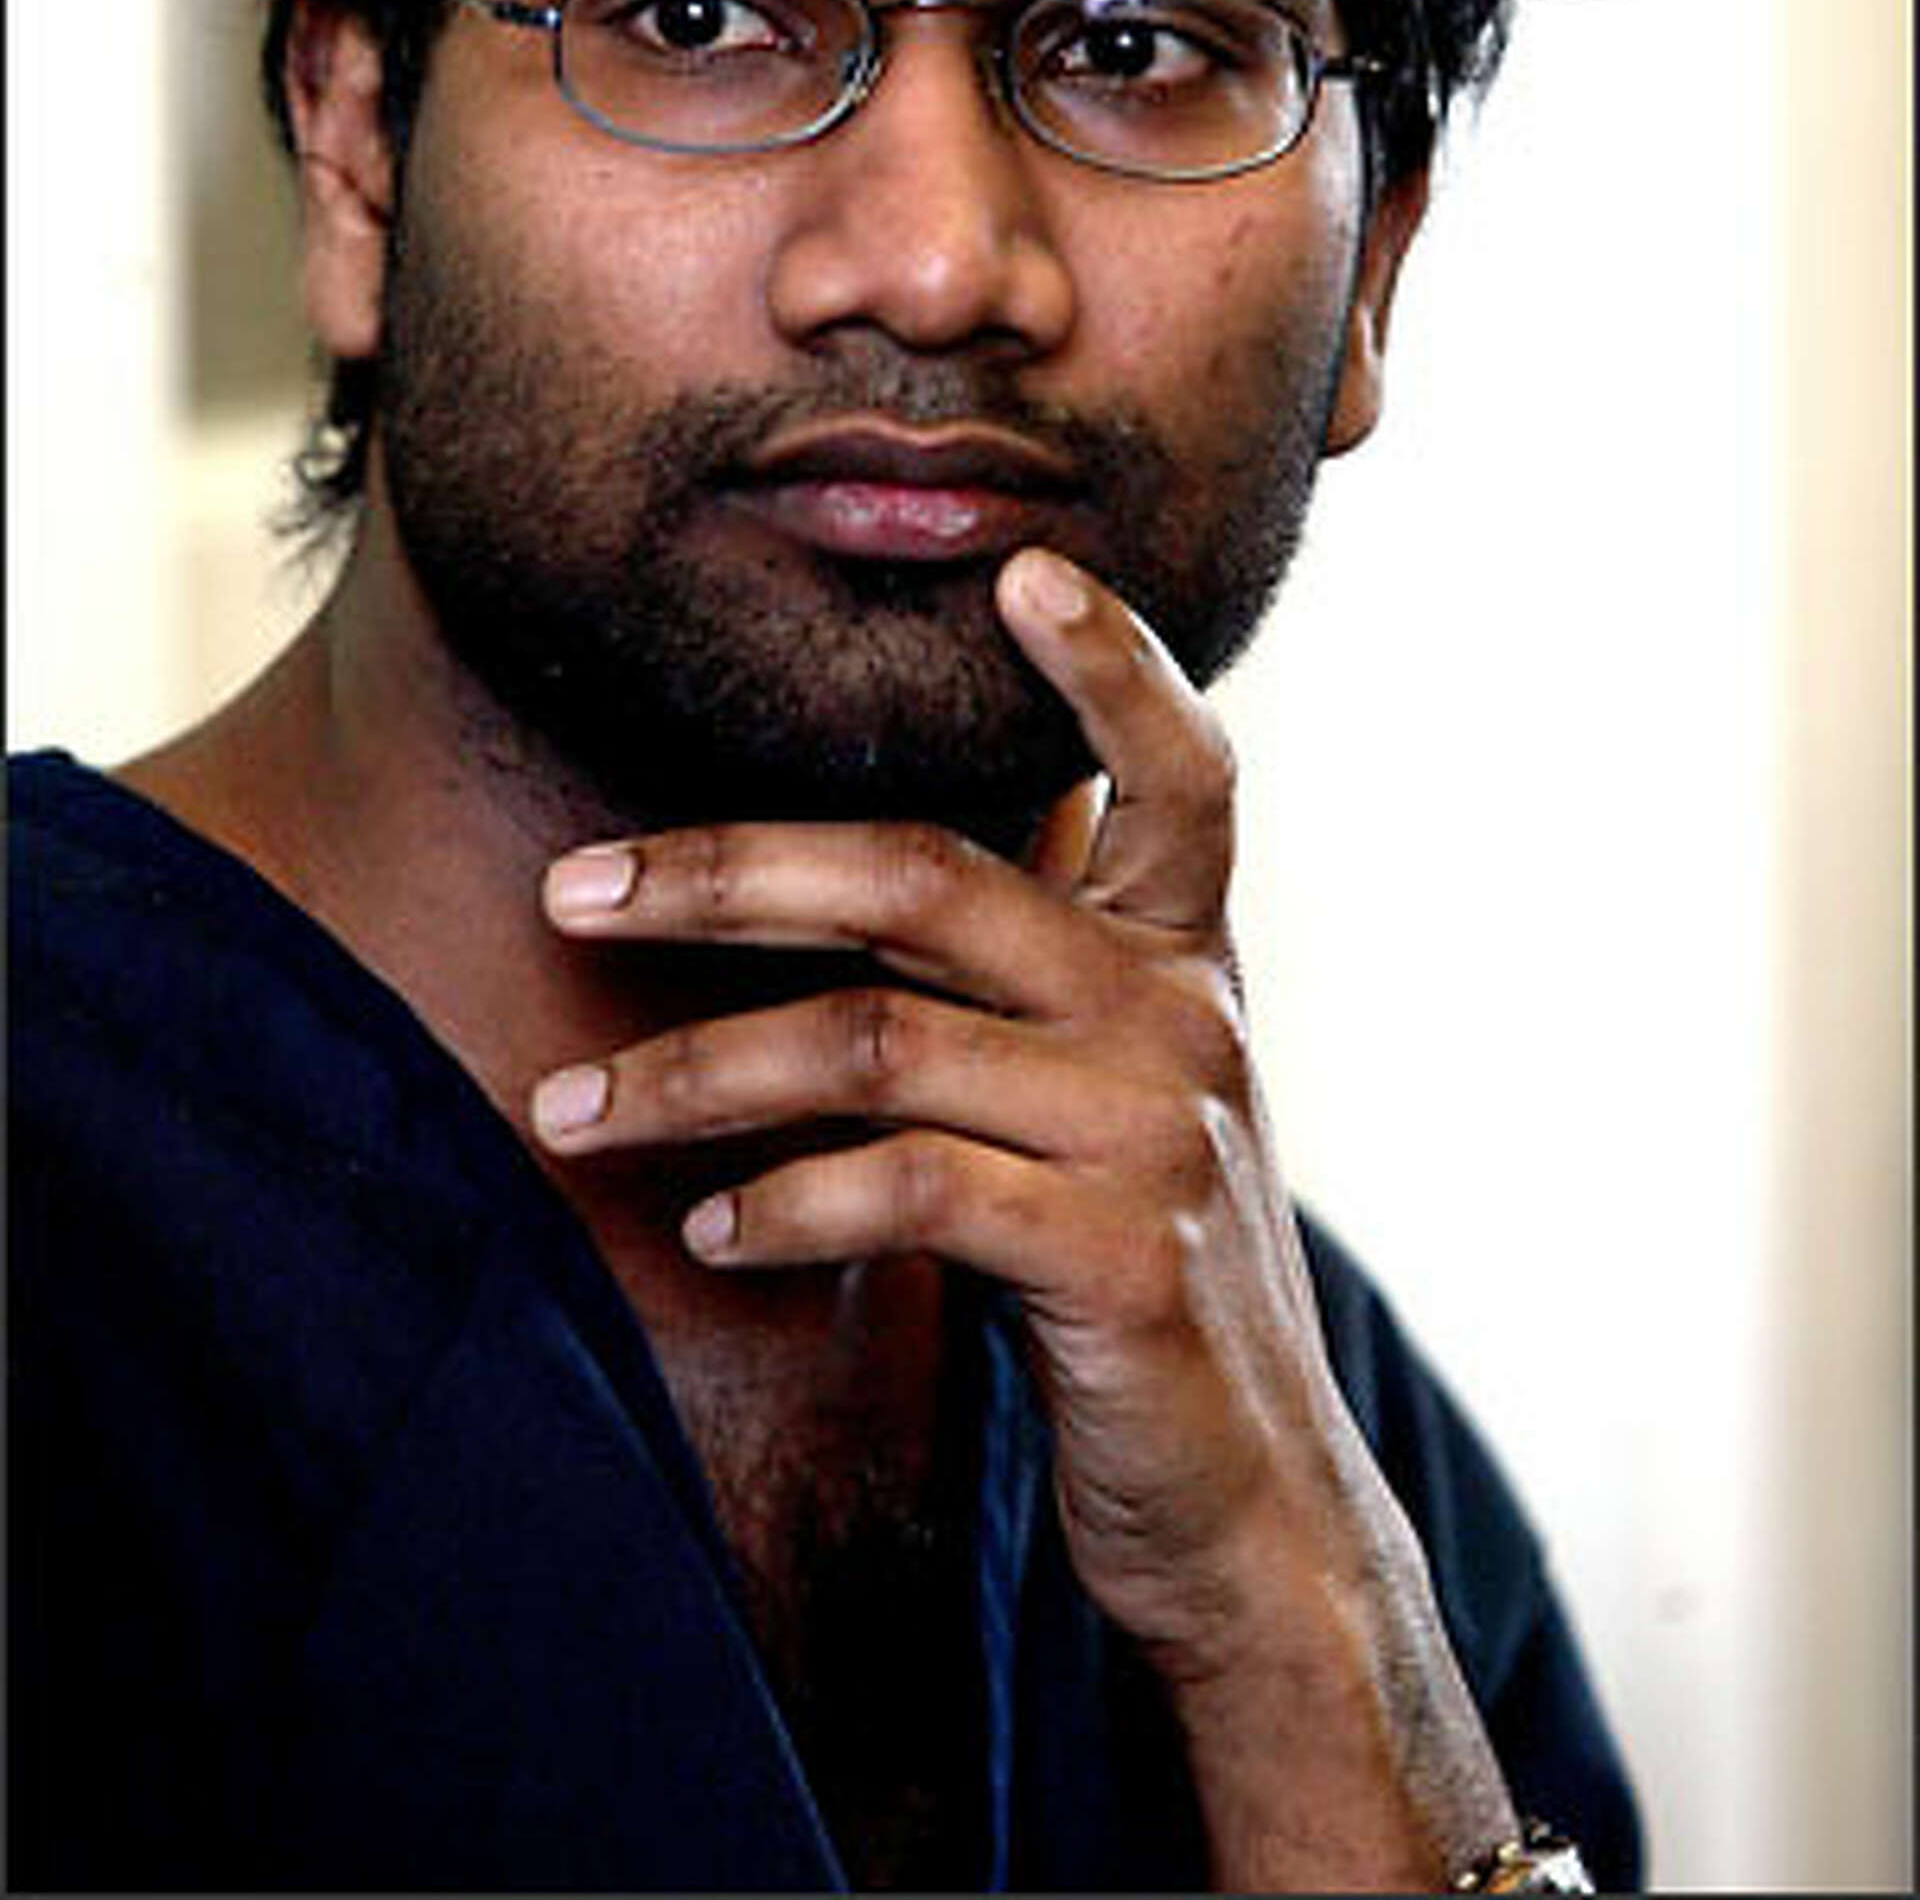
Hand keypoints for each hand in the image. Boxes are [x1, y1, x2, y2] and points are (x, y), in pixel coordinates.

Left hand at [532, 547, 1515, 1888]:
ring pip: (878, 1040)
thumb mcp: (1108, 1104)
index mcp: (1183, 962)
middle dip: (727, 869)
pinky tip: (709, 1228)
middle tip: (570, 889)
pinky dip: (783, 1202)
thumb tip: (838, 897)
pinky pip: (905, 1190)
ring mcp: (1154, 1132)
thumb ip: (1022, 993)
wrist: (1251, 1510)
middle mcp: (1178, 1018)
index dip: (1112, 662)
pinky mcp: (1115, 1257)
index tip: (1022, 566)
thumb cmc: (1129, 1281)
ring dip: (695, 1074)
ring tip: (569, 1112)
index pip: (1181, 772)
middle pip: (927, 877)